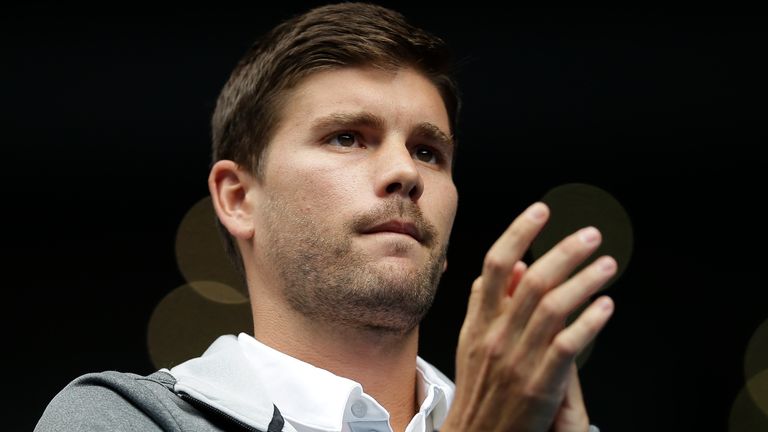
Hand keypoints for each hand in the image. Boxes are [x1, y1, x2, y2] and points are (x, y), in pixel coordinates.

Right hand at [442, 202, 614, 431]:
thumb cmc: (480, 387)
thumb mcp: (473, 340)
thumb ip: (488, 301)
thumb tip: (516, 266)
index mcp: (480, 321)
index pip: (495, 265)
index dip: (519, 233)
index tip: (542, 210)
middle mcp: (497, 335)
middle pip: (532, 280)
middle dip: (565, 251)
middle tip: (591, 235)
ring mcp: (518, 360)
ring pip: (553, 308)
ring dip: (585, 281)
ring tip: (608, 264)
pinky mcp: (540, 385)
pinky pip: (567, 346)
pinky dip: (588, 322)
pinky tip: (606, 306)